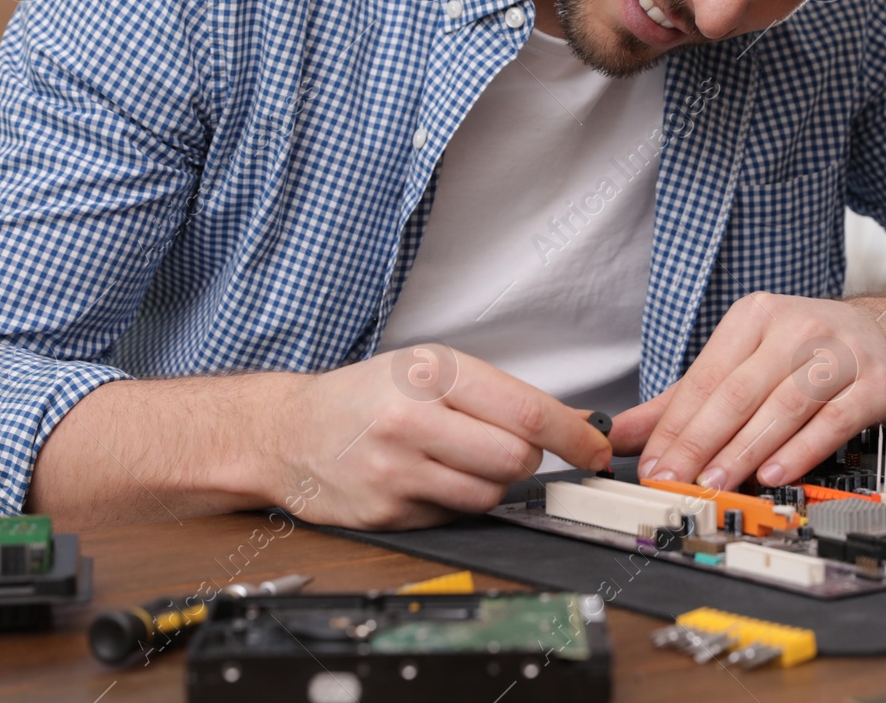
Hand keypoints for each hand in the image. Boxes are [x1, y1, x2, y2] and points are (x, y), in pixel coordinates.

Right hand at [278, 345, 613, 530]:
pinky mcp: (388, 512)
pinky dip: (455, 501)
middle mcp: (412, 419)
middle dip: (527, 460)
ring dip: (491, 483)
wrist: (289, 431)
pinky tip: (427, 478)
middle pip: (515, 459)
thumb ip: (501, 395)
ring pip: (489, 494)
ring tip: (458, 459)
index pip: (525, 411)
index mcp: (432, 373)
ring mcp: (397, 470)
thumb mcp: (430, 369)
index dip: (573, 436)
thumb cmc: (367, 395)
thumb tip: (575, 422)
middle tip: (508, 448)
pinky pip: (454, 515)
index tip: (596, 448)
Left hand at [610, 293, 885, 490]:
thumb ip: (683, 400)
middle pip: (738, 393)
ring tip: (715, 483)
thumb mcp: (743, 360)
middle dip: (701, 444)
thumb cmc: (804, 351)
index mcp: (754, 317)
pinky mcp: (873, 384)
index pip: (705, 378)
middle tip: (676, 481)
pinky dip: (801, 450)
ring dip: (744, 451)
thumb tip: (621, 434)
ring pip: (782, 408)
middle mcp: (795, 328)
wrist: (884, 333)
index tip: (652, 464)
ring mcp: (838, 354)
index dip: (674, 426)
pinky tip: (774, 473)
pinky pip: (833, 421)